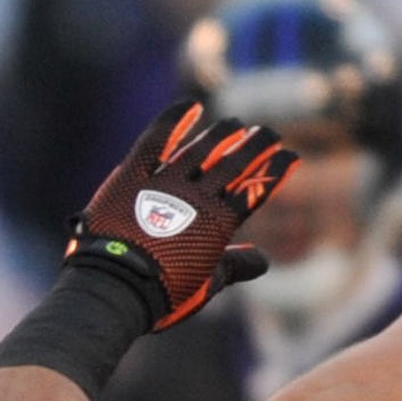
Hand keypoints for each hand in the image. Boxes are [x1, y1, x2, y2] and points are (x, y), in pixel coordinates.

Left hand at [71, 103, 298, 329]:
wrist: (111, 289)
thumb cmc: (159, 294)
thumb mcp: (204, 285)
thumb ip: (234, 266)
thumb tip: (265, 261)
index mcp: (217, 224)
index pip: (255, 190)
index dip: (275, 172)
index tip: (290, 156)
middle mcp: (195, 198)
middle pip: (233, 164)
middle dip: (256, 146)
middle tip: (270, 133)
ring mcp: (164, 185)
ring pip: (201, 149)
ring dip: (222, 134)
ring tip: (235, 123)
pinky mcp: (131, 177)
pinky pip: (156, 141)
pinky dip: (173, 121)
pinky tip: (190, 106)